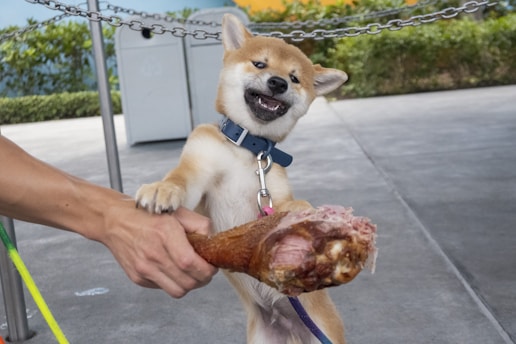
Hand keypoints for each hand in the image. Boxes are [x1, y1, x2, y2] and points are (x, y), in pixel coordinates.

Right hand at [101, 204, 217, 297]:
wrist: (115, 222)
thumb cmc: (148, 216)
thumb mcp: (178, 212)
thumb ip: (200, 225)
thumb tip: (213, 242)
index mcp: (165, 233)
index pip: (190, 263)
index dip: (206, 269)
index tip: (212, 266)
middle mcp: (153, 253)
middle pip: (187, 281)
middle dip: (203, 279)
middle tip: (205, 270)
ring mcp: (144, 268)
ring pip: (177, 291)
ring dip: (189, 284)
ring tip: (191, 273)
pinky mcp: (138, 278)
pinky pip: (163, 288)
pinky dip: (173, 283)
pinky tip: (173, 270)